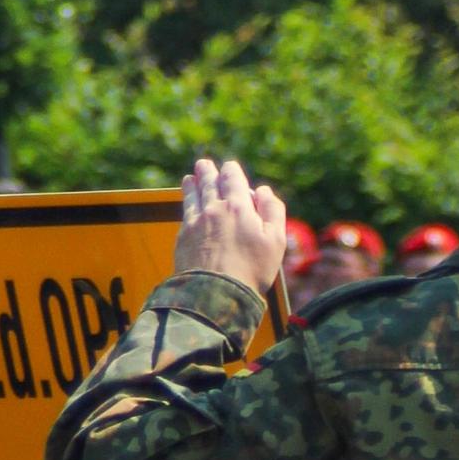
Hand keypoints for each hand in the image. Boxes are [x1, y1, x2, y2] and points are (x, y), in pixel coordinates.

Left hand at [173, 156, 286, 294]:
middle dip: (208, 171)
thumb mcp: (275, 239)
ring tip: (191, 178)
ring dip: (193, 184)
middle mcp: (214, 209)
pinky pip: (184, 212)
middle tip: (204, 165)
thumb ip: (273, 209)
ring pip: (193, 195)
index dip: (231, 170)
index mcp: (238, 206)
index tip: (229, 167)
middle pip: (209, 182)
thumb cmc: (252, 269)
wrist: (217, 294)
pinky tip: (186, 202)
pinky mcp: (183, 237)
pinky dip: (185, 202)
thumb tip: (262, 190)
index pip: (233, 178)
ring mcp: (196, 222)